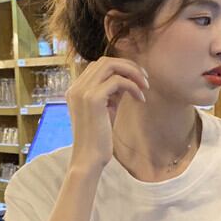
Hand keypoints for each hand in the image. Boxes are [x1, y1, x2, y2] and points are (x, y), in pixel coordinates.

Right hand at [66, 57, 148, 171]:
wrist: (89, 159)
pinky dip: (133, 86)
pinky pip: (118, 81)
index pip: (99, 65)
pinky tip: (140, 99)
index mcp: (76, 89)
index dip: (121, 68)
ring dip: (132, 72)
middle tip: (145, 79)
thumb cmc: (99, 138)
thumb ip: (112, 93)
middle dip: (128, 66)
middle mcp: (76, 87)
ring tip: (145, 86)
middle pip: (105, 61)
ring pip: (111, 66)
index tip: (137, 79)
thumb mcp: (106, 110)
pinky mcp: (93, 99)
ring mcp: (82, 91)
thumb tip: (128, 78)